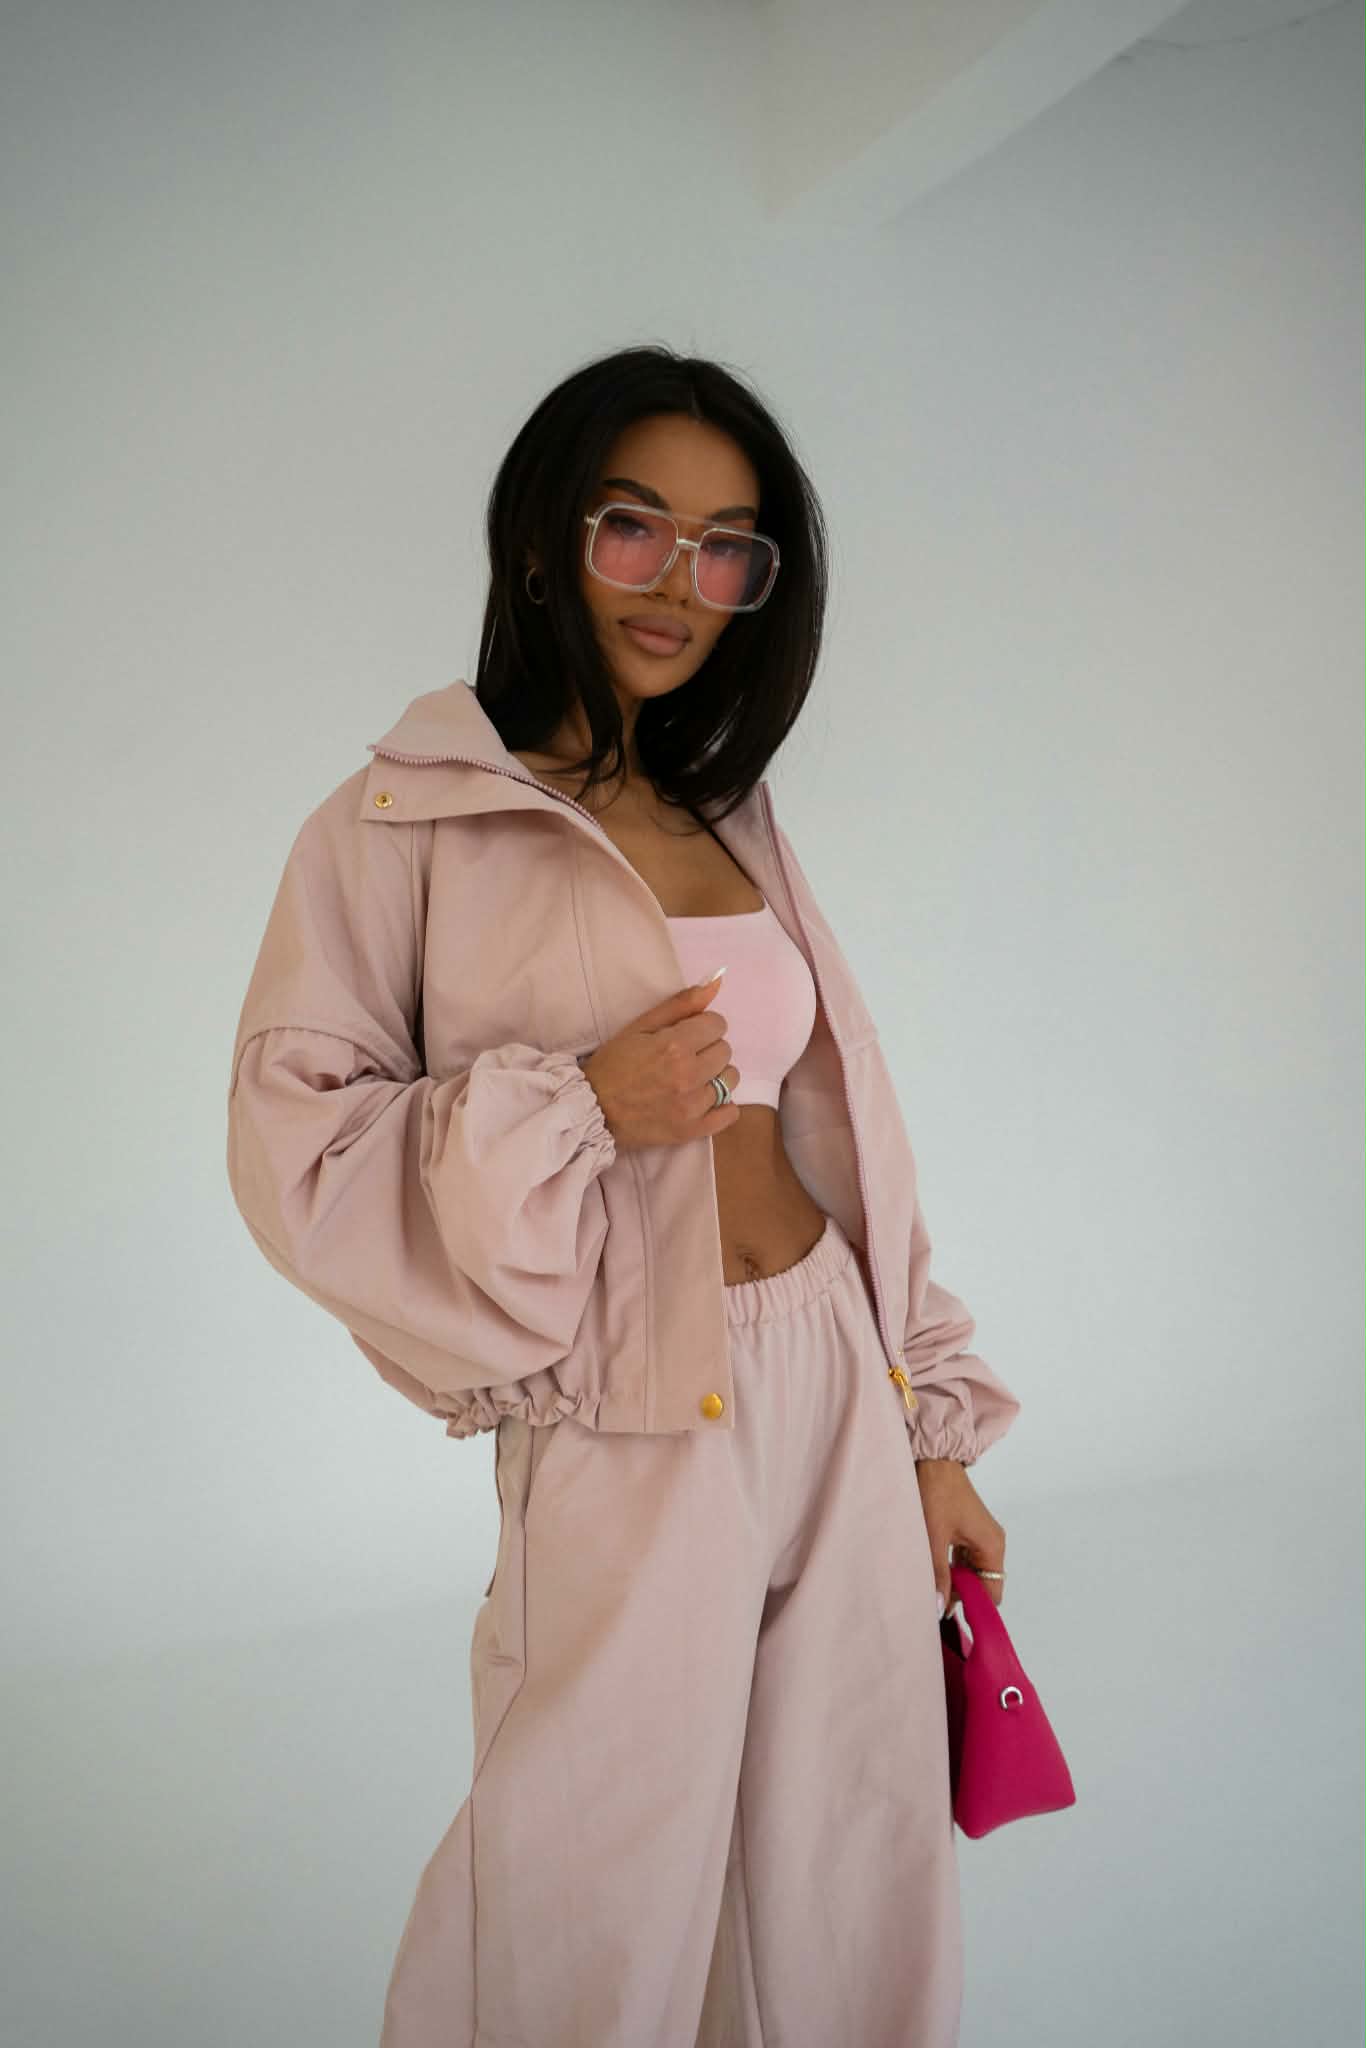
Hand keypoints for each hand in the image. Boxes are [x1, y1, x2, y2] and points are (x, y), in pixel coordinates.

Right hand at [579, 974, 741, 1151]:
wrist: (592, 1109)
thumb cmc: (613, 1065)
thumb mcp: (640, 1026)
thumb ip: (680, 1005)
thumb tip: (716, 982)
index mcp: (675, 1045)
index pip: (718, 1024)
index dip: (703, 1026)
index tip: (688, 1035)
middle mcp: (688, 1074)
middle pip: (725, 1051)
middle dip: (708, 1049)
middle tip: (685, 1057)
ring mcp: (691, 1105)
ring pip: (729, 1080)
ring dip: (715, 1076)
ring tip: (692, 1079)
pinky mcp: (691, 1130)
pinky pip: (728, 1115)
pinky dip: (722, 1107)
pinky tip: (703, 1100)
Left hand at [914, 1459, 1006, 1616]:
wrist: (932, 1460)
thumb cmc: (936, 1492)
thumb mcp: (934, 1537)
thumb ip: (937, 1574)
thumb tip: (939, 1608)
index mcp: (992, 1547)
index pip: (992, 1593)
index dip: (975, 1610)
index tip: (953, 1622)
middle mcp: (992, 1544)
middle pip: (981, 1585)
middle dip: (960, 1597)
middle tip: (934, 1607)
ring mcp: (980, 1538)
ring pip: (970, 1573)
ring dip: (953, 1583)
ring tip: (931, 1591)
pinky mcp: (968, 1533)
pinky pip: (963, 1561)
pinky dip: (950, 1569)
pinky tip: (933, 1574)